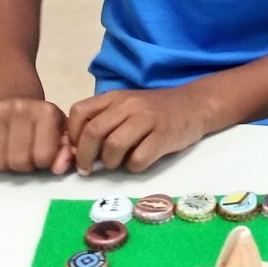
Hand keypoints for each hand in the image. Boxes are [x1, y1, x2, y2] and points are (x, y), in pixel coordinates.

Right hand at [0, 98, 71, 174]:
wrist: (14, 96)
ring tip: (11, 154)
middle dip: (23, 166)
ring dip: (5, 165)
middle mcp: (20, 108)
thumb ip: (66, 152)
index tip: (41, 155)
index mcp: (46, 112)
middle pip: (18, 162)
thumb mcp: (61, 132)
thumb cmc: (41, 121)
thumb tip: (58, 169)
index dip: (43, 163)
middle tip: (25, 156)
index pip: (43, 157)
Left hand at [67, 86, 209, 173]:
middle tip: (87, 170)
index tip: (76, 150)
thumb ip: (104, 120)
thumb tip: (78, 149)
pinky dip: (133, 167)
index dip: (72, 135)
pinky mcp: (163, 137)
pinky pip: (138, 160)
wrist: (195, 105)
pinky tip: (138, 162)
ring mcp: (147, 120)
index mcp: (115, 97)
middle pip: (94, 132)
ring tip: (117, 164)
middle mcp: (129, 105)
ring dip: (110, 163)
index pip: (80, 112)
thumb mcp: (127, 106)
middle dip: (85, 157)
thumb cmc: (155, 110)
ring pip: (113, 147)